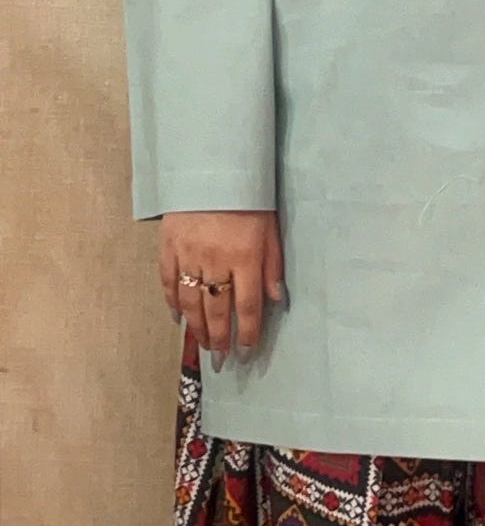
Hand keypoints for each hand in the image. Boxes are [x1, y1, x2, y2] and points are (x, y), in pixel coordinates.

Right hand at [160, 210, 284, 367]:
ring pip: (191, 303)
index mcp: (245, 256)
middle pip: (216, 311)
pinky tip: (179, 318)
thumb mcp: (271, 227)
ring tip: (204, 346)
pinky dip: (172, 304)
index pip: (247, 307)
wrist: (212, 166)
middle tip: (222, 360)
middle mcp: (215, 261)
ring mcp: (188, 255)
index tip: (247, 353)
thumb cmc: (248, 195)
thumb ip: (272, 265)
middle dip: (220, 340)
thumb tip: (276, 300)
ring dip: (197, 328)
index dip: (248, 334)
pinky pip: (167, 282)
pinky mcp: (169, 246)